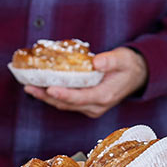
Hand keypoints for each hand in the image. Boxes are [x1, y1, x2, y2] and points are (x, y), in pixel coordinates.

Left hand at [23, 46, 147, 118]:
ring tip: (29, 87)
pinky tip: (41, 87)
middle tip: (29, 87)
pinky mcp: (86, 104)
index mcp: (105, 96)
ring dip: (46, 97)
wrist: (137, 75)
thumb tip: (95, 62)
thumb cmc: (129, 65)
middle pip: (67, 103)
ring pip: (65, 105)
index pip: (81, 98)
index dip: (64, 94)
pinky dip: (54, 96)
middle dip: (47, 96)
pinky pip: (67, 102)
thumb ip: (109, 61)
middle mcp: (96, 106)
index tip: (49, 88)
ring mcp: (91, 107)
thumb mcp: (123, 59)